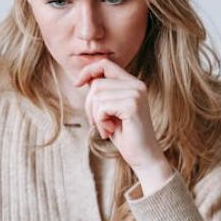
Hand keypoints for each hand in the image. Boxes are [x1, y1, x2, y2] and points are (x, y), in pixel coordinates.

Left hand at [74, 59, 174, 193]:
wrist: (143, 156)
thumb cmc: (124, 135)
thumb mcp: (109, 110)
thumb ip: (102, 93)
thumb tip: (85, 79)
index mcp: (133, 83)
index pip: (105, 64)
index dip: (88, 71)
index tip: (77, 84)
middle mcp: (137, 85)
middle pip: (97, 83)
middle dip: (89, 105)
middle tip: (98, 123)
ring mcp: (136, 94)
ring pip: (97, 95)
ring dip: (95, 116)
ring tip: (106, 128)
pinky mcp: (132, 105)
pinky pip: (102, 107)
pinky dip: (100, 122)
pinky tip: (110, 131)